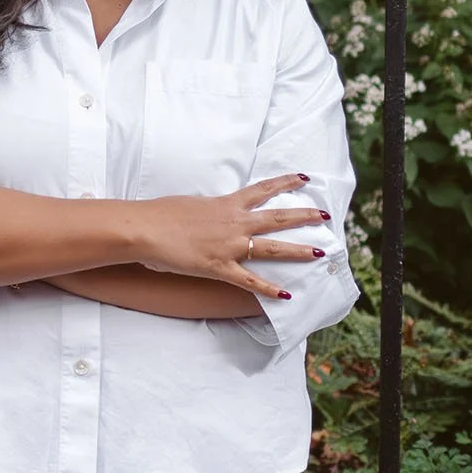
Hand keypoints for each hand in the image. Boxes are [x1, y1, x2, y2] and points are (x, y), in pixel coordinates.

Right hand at [133, 174, 329, 302]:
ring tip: (319, 252)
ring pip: (272, 247)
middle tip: (325, 216)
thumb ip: (207, 210)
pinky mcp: (219, 267)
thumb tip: (210, 215)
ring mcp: (230, 245)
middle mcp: (234, 222)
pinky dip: (268, 288)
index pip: (263, 189)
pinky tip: (286, 294)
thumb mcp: (190, 204)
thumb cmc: (160, 214)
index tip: (305, 178)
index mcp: (226, 203)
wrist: (145, 228)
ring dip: (298, 249)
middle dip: (304, 216)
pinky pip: (249, 280)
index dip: (286, 182)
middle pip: (277, 217)